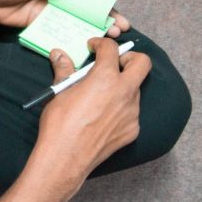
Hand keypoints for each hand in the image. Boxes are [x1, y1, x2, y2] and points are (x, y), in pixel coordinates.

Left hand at [0, 0, 130, 33]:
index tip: (115, 9)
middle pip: (83, 6)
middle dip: (102, 17)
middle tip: (119, 30)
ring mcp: (49, 9)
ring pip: (74, 20)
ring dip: (91, 28)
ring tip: (108, 39)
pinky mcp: (40, 23)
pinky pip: (58, 30)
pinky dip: (71, 36)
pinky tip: (84, 45)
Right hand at [0, 37, 149, 201]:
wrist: (65, 158)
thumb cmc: (59, 123)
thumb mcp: (59, 92)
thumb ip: (64, 70)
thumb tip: (59, 55)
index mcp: (105, 78)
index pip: (112, 49)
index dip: (101, 44)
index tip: (93, 48)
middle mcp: (124, 92)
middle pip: (142, 63)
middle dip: (129, 58)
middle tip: (112, 63)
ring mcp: (132, 113)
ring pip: (135, 89)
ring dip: (122, 85)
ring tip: (101, 94)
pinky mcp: (132, 130)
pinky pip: (131, 112)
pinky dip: (120, 107)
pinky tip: (103, 116)